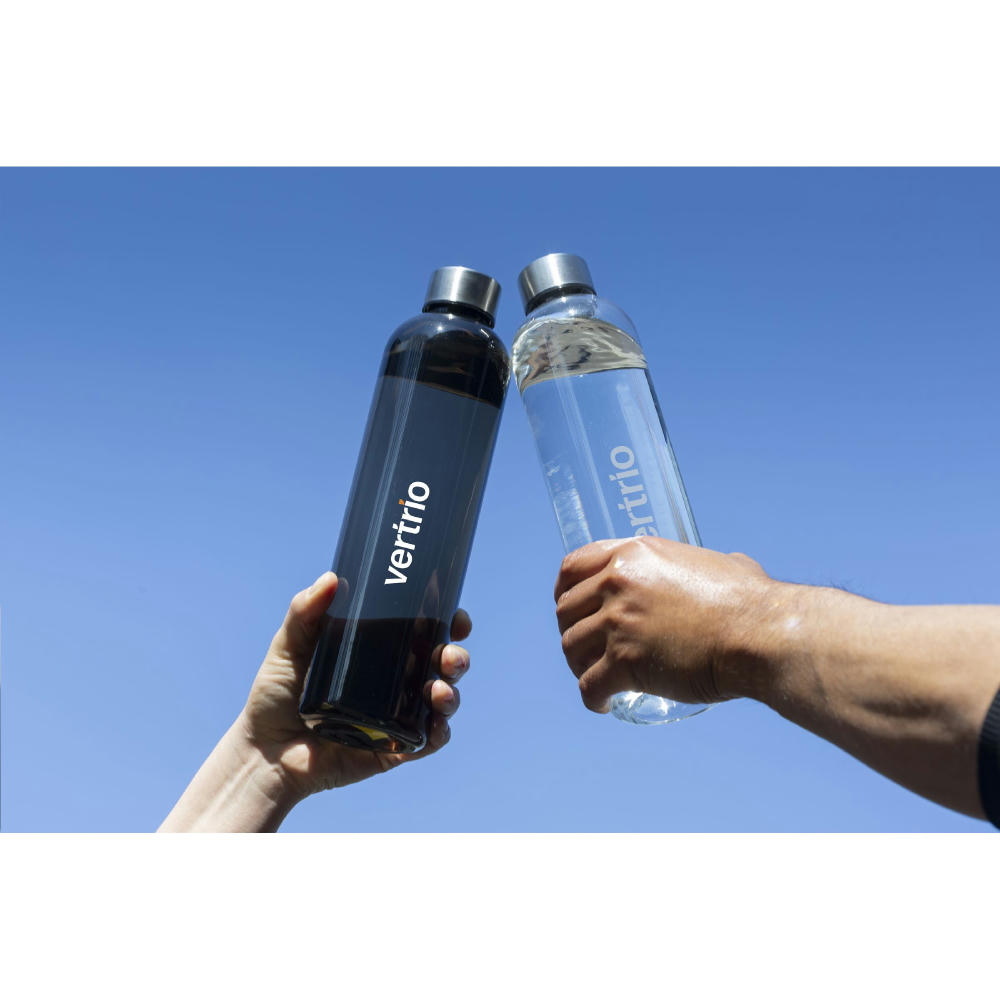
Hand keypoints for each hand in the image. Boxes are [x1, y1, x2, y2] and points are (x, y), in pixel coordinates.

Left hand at [241, 571, 470, 798]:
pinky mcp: (393, 750)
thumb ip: (304, 612)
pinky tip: (436, 725)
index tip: (455, 617)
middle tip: (448, 657)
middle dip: (457, 658)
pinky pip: (427, 742)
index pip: (425, 632)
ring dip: (451, 694)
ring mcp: (397, 717)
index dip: (448, 623)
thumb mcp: (288, 646)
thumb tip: (331, 578)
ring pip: (442, 701)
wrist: (263, 753)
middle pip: (442, 665)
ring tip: (438, 692)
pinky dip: (439, 733)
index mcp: (380, 652)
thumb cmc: (274, 696)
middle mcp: (395, 682)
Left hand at [554, 537, 776, 711]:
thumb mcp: (725, 564)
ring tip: (595, 677)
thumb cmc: (753, 602)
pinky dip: (591, 698)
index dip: (564, 589)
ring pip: (571, 647)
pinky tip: (603, 704)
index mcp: (635, 554)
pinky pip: (589, 684)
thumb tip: (732, 567)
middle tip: (585, 649)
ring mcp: (619, 621)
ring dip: (577, 665)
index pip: (573, 566)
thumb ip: (713, 564)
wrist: (761, 635)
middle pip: (566, 609)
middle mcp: (619, 582)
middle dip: (570, 631)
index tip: (568, 605)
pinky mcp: (625, 660)